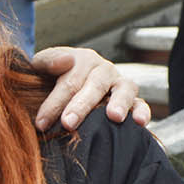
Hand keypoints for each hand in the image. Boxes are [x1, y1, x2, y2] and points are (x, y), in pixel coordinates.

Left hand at [29, 46, 151, 130]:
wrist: (65, 81)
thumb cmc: (51, 77)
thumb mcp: (43, 65)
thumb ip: (47, 61)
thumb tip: (65, 61)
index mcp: (82, 60)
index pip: (69, 81)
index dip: (54, 102)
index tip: (41, 123)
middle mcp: (103, 70)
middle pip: (94, 86)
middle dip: (81, 106)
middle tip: (68, 123)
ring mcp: (119, 83)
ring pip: (124, 90)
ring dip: (119, 103)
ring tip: (114, 117)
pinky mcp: (132, 99)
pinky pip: (141, 103)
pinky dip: (143, 111)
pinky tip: (140, 122)